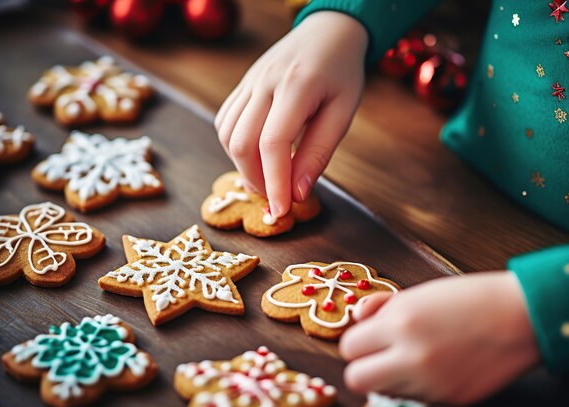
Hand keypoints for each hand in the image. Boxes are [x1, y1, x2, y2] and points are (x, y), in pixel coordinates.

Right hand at [214, 11, 366, 217]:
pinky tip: (257, 156)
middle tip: (277, 198)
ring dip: (243, 166)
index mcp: (296, 86)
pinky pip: (225, 121)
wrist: (326, 33)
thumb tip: (298, 193)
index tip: (282, 210)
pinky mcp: (241, 86)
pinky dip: (236, 147)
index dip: (274, 183)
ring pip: (227, 134)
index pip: (273, 144)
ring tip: (268, 180)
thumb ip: (319, 152)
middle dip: (256, 180)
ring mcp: (248, 82)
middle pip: (242, 142)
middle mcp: (265, 82)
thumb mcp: (343, 113)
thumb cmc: (341, 73)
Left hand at [339, 271, 539, 404]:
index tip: (369, 338)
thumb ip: (382, 307)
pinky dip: (416, 387)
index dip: (358, 342)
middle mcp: (413, 356)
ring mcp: (432, 383)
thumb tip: (357, 317)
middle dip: (362, 367)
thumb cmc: (469, 298)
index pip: (350, 346)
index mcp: (402, 323)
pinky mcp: (451, 399)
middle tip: (379, 356)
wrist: (521, 317)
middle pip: (356, 378)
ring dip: (389, 379)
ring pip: (384, 392)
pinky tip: (433, 369)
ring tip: (411, 359)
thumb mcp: (419, 293)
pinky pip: (415, 399)